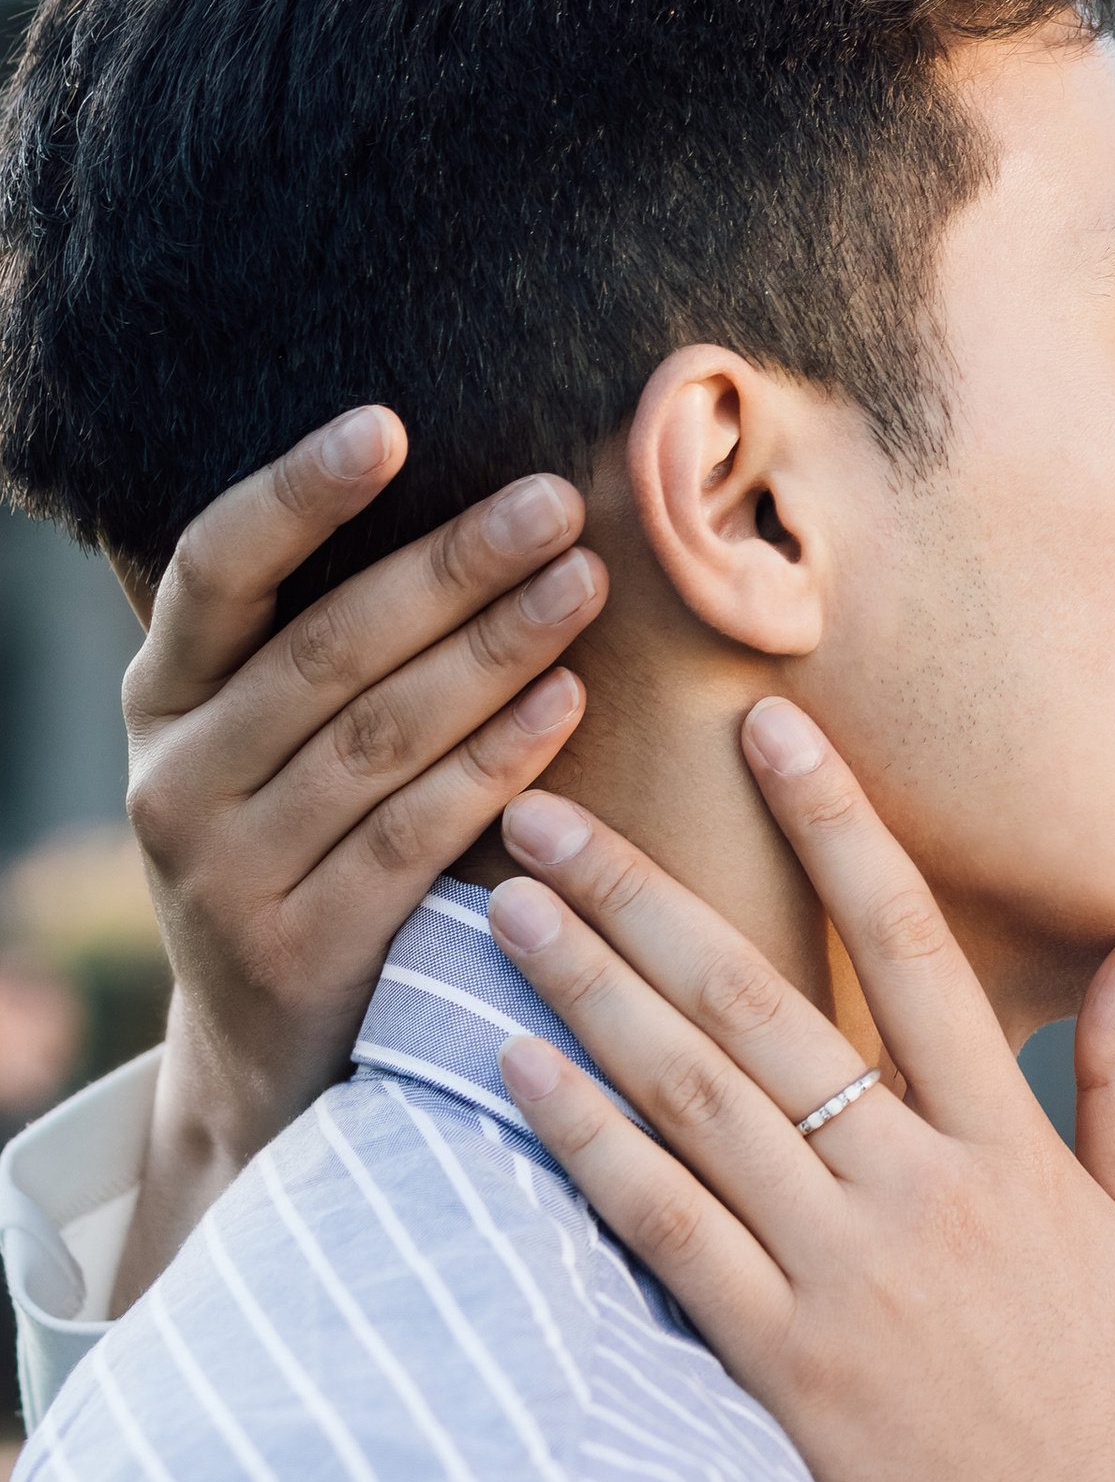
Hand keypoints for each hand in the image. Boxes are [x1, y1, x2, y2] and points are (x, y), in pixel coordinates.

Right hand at [114, 406, 605, 1304]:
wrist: (270, 1057)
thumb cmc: (303, 841)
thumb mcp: (271, 741)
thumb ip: (330, 636)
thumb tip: (476, 487)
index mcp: (162, 700)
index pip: (213, 569)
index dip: (294, 494)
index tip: (386, 423)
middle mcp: (173, 780)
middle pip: (328, 649)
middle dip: (451, 566)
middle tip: (557, 500)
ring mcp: (224, 875)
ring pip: (380, 737)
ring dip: (494, 650)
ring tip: (585, 580)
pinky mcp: (296, 951)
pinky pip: (414, 834)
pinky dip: (498, 760)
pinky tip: (569, 699)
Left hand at [484, 704, 1114, 1481]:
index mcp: (1008, 1143)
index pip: (913, 942)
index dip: (837, 825)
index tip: (768, 727)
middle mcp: (917, 1189)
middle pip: (760, 1003)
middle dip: (645, 891)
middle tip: (544, 806)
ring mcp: (842, 1277)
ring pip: (692, 1099)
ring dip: (588, 991)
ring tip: (505, 908)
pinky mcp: (779, 1366)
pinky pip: (663, 1231)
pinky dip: (587, 1144)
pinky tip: (518, 1074)